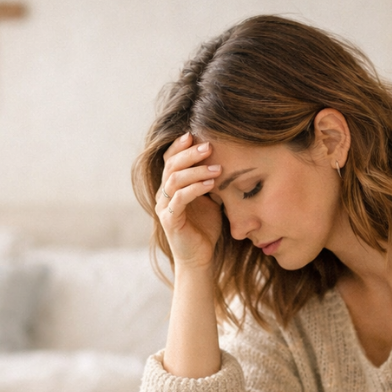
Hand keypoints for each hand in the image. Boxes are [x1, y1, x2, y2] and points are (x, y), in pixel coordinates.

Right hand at [156, 133, 222, 269]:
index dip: (179, 146)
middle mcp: (164, 194)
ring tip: (217, 168)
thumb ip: (210, 179)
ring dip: (196, 171)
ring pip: (174, 180)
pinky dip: (195, 189)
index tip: (194, 133)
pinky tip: (210, 184)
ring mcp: (164, 207)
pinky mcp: (169, 220)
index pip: (170, 159)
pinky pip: (179, 199)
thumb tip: (227, 157)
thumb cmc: (205, 227)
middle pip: (171, 166)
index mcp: (171, 187)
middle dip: (190, 154)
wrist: (199, 257)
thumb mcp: (210, 198)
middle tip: (209, 146)